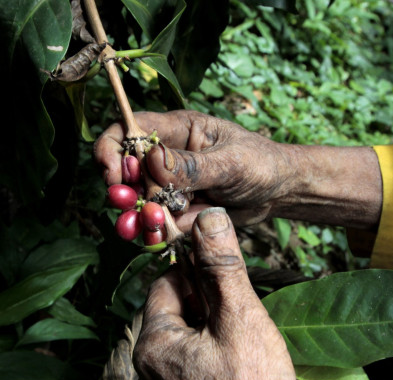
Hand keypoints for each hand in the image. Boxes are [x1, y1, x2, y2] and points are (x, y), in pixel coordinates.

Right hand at [94, 110, 383, 231]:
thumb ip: (191, 166)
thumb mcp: (230, 162)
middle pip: (125, 170)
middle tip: (127, 208)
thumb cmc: (261, 163)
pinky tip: (161, 237)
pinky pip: (156, 222)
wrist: (279, 192)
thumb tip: (151, 161)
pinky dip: (154, 232)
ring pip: (137, 201)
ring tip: (147, 228)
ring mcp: (169, 185)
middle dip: (122, 191)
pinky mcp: (176, 209)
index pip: (128, 129)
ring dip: (136, 217)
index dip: (112, 149)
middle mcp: (165, 157)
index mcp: (175, 130)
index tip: (114, 175)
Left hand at [134, 207, 392, 379]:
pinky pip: (198, 368)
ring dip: (219, 330)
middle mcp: (149, 371)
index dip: (198, 271)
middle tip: (246, 312)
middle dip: (212, 303)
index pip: (166, 283)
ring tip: (251, 343)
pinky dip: (220, 357)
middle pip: (178, 312)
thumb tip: (209, 217)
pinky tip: (247, 368)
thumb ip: (221, 266)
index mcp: (152, 344)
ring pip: (191, 340)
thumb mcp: (239, 316)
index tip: (227, 271)